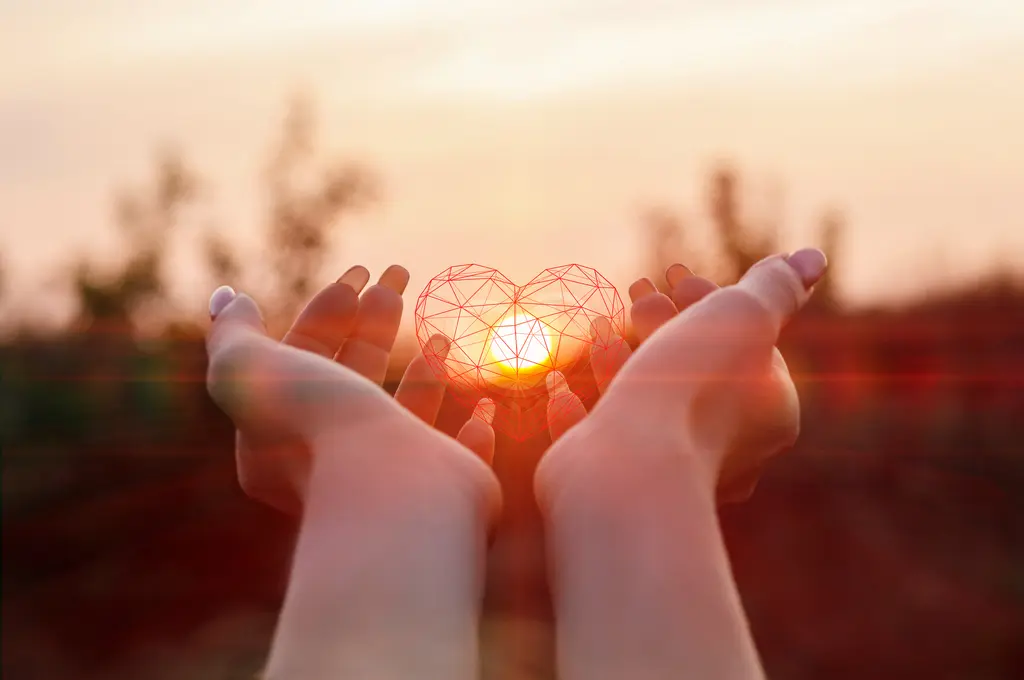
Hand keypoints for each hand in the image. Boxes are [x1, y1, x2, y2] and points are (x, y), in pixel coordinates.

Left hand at [207, 265, 496, 514]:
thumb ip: (234, 333)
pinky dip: (473, 428)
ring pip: (407, 415)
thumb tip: (227, 298)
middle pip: (355, 375)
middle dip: (375, 321)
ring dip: (424, 372)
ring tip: (441, 334)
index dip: (327, 311)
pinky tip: (483, 405)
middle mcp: (335, 458)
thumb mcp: (254, 370)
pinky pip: (460, 455)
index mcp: (284, 435)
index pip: (304, 358)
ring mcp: (391, 475)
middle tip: (400, 275)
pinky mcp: (441, 487)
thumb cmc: (322, 430)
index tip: (359, 274)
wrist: (390, 493)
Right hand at [541, 249, 826, 503]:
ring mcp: (670, 471)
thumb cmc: (691, 388)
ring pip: (646, 405)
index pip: (746, 345)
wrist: (629, 468)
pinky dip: (581, 412)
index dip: (711, 302)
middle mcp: (728, 450)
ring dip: (620, 361)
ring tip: (598, 326)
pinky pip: (599, 444)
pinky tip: (561, 389)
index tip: (676, 275)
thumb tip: (814, 259)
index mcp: (769, 415)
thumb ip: (776, 287)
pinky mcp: (618, 487)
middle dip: (662, 325)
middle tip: (636, 291)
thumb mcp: (744, 316)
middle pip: (695, 371)